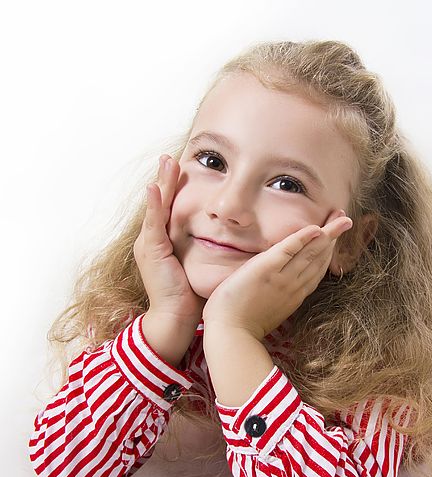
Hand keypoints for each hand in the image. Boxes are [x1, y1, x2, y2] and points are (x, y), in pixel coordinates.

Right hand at [133, 155, 205, 322]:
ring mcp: (150, 246)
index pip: (171, 209)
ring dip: (161, 184)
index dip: (175, 189)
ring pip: (156, 208)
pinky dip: (153, 206)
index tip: (184, 167)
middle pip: (161, 203)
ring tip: (165, 163)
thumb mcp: (201, 266)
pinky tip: (155, 188)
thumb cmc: (192, 296)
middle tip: (170, 157)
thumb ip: (210, 249)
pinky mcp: (151, 253)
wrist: (176, 319)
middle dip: (166, 180)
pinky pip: (153, 224)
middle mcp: (154, 241)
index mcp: (165, 243)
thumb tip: (235, 237)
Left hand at [202, 210, 352, 339]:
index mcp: (294, 295)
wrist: (231, 334)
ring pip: (310, 252)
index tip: (336, 239)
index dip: (329, 253)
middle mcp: (293, 285)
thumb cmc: (242, 326)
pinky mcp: (266, 269)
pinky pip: (288, 249)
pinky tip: (316, 228)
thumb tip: (280, 286)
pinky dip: (303, 238)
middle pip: (319, 258)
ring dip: (327, 233)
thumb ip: (278, 297)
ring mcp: (282, 277)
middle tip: (346, 220)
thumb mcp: (268, 312)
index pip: (317, 270)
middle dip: (334, 237)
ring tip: (340, 218)